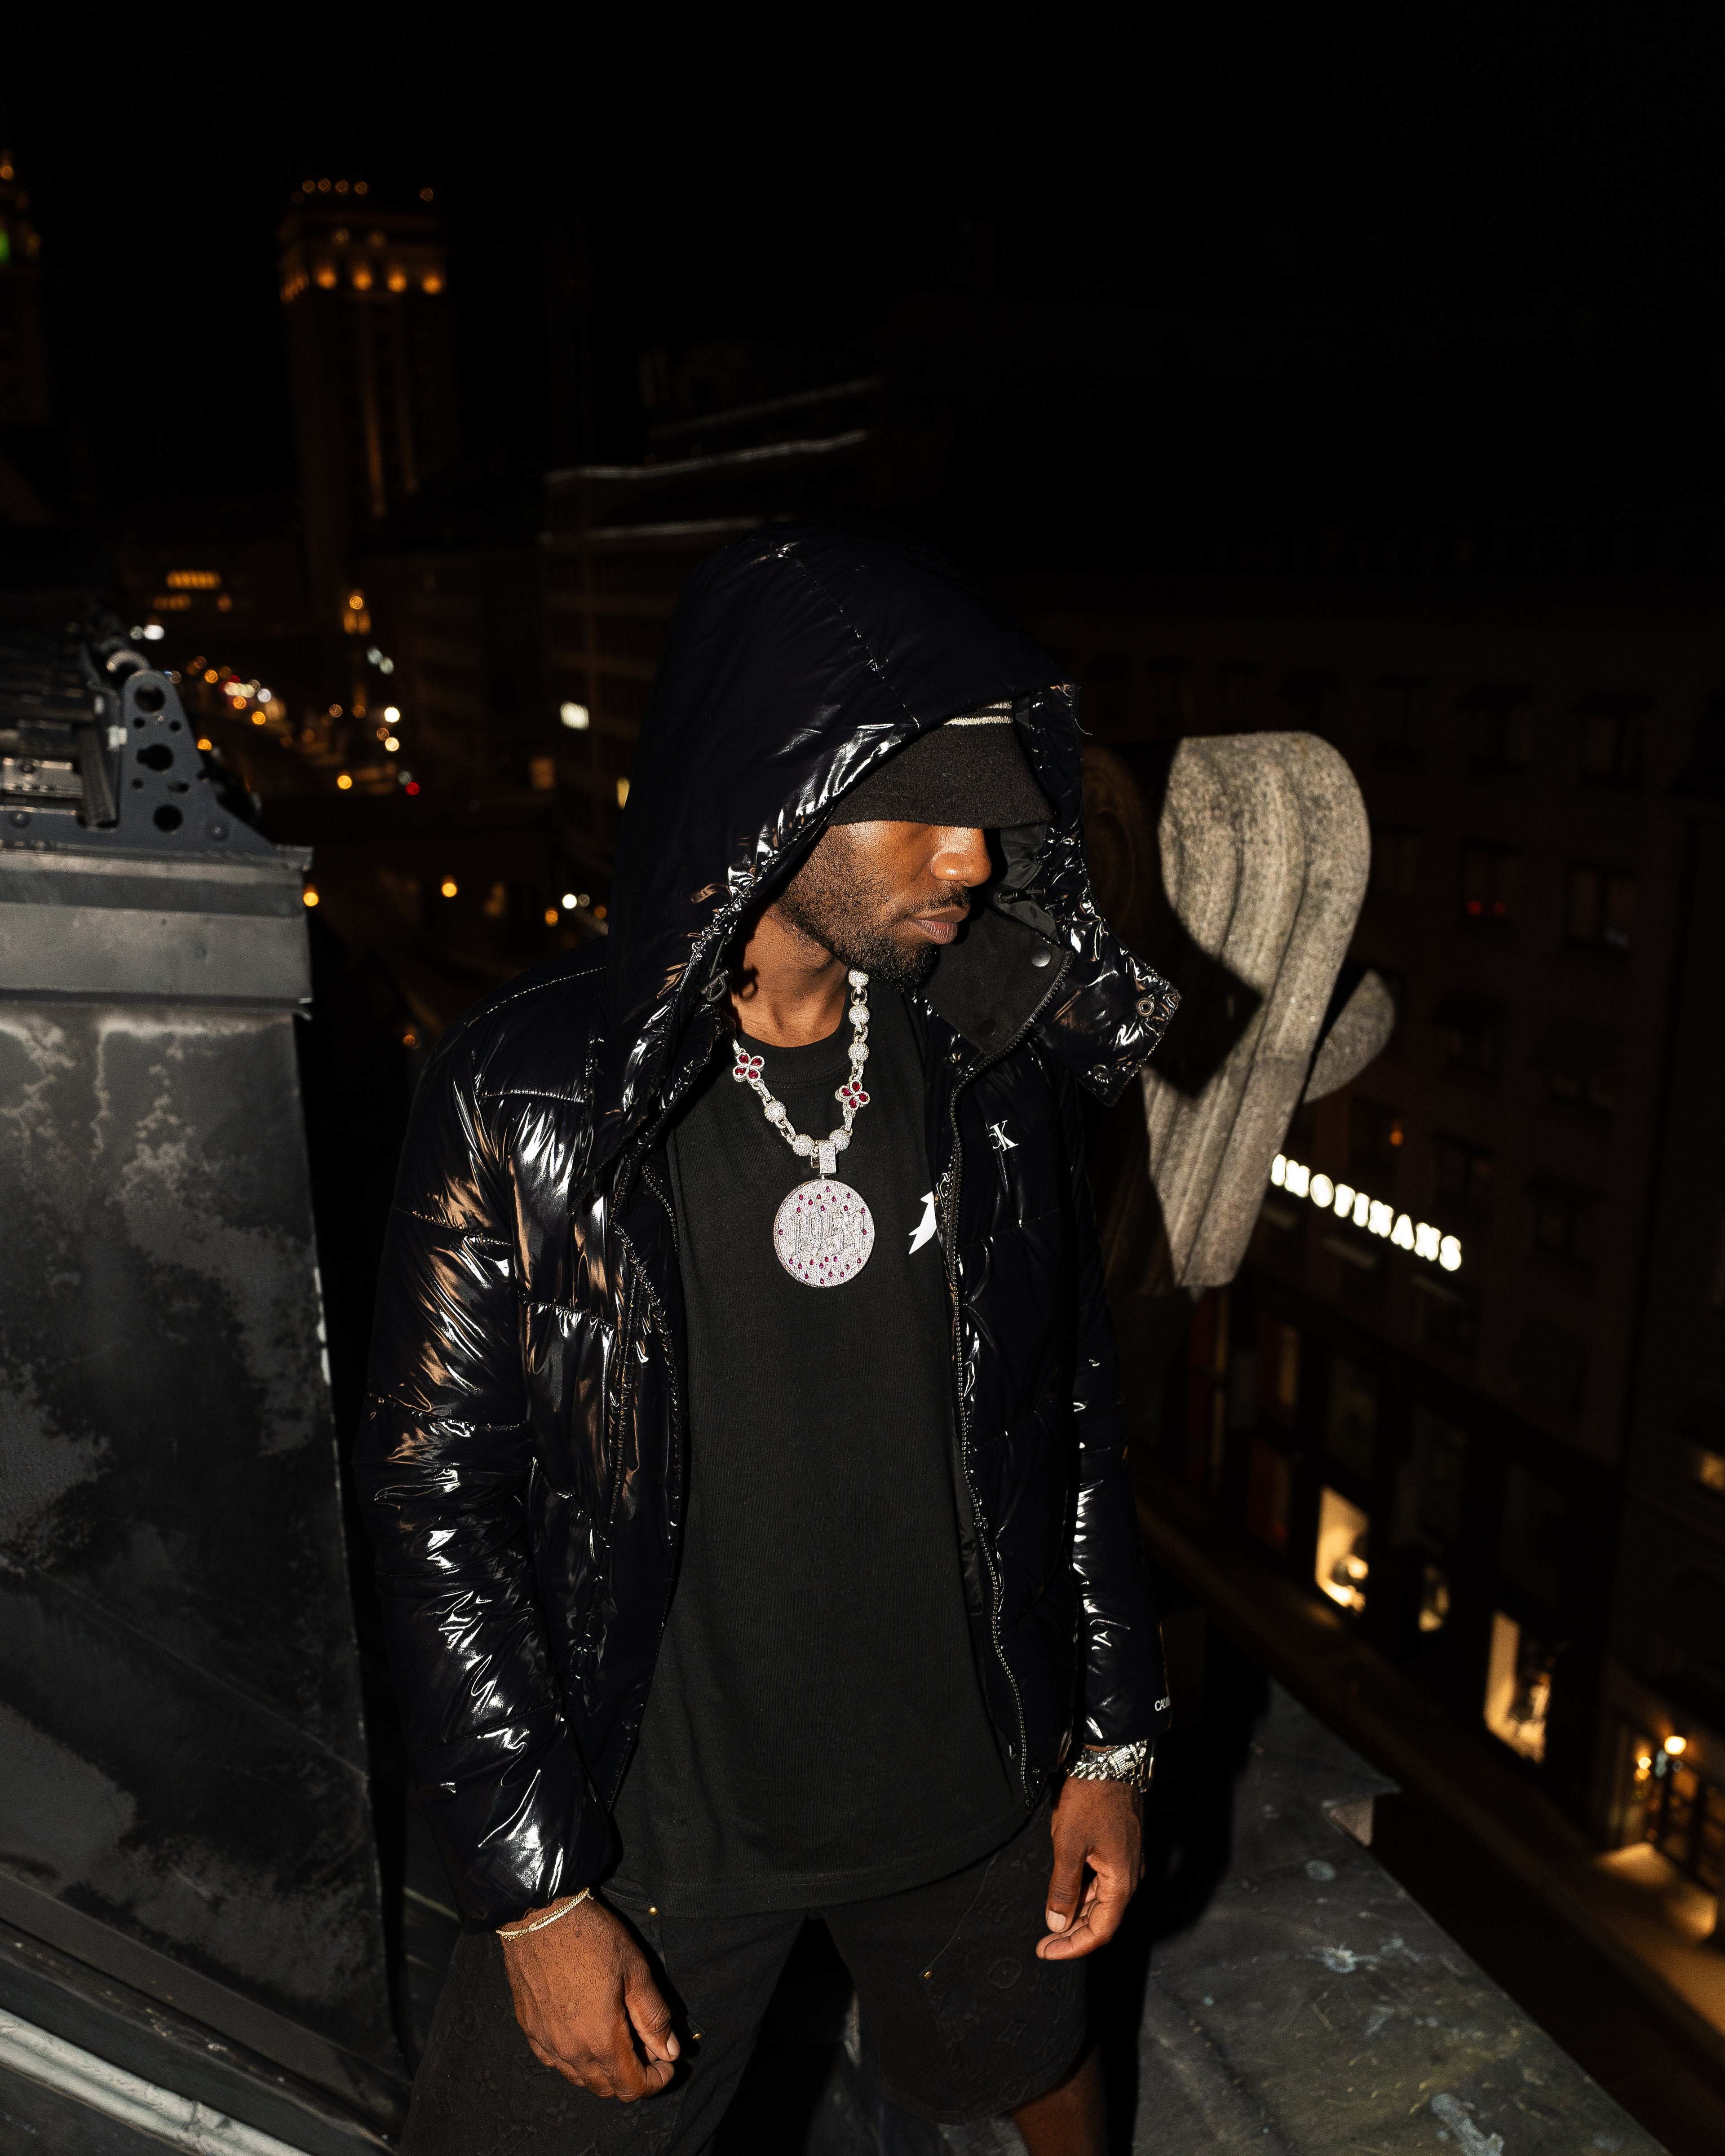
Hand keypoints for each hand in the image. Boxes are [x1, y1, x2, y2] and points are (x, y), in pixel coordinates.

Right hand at [500, 1897, 678, 2100]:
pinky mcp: (529, 2029)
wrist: (540, 1914)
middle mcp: (570, 2050)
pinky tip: (585, 2033)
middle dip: (632, 2076)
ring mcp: (545, 2041)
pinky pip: (555, 2061)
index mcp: (600, 2039)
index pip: (630, 2087)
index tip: (667, 2063)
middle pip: (605, 2088)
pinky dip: (576, 2059)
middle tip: (647, 2046)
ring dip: (604, 2070)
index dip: (655, 2081)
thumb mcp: (635, 1971)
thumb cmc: (591, 1937)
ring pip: (579, 2078)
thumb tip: (668, 2051)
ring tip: (619, 2037)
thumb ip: (653, 2017)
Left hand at [1036, 1772, 1142, 1960]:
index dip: (1073, 1946)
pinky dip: (1083, 1892)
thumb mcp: (1068, 1845)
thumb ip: (1063, 1888)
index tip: (1046, 1952)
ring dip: (1077, 1913)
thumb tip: (1056, 1923)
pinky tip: (1065, 1893)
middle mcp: (1130, 1875)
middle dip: (1073, 1932)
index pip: (1101, 1930)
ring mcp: (1127, 1861)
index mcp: (1122, 1881)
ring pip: (1102, 1899)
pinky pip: (1103, 1881)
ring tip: (1051, 1920)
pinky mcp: (1120, 1847)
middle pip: (1103, 1918)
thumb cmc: (1090, 1799)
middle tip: (1044, 1941)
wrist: (1107, 1759)